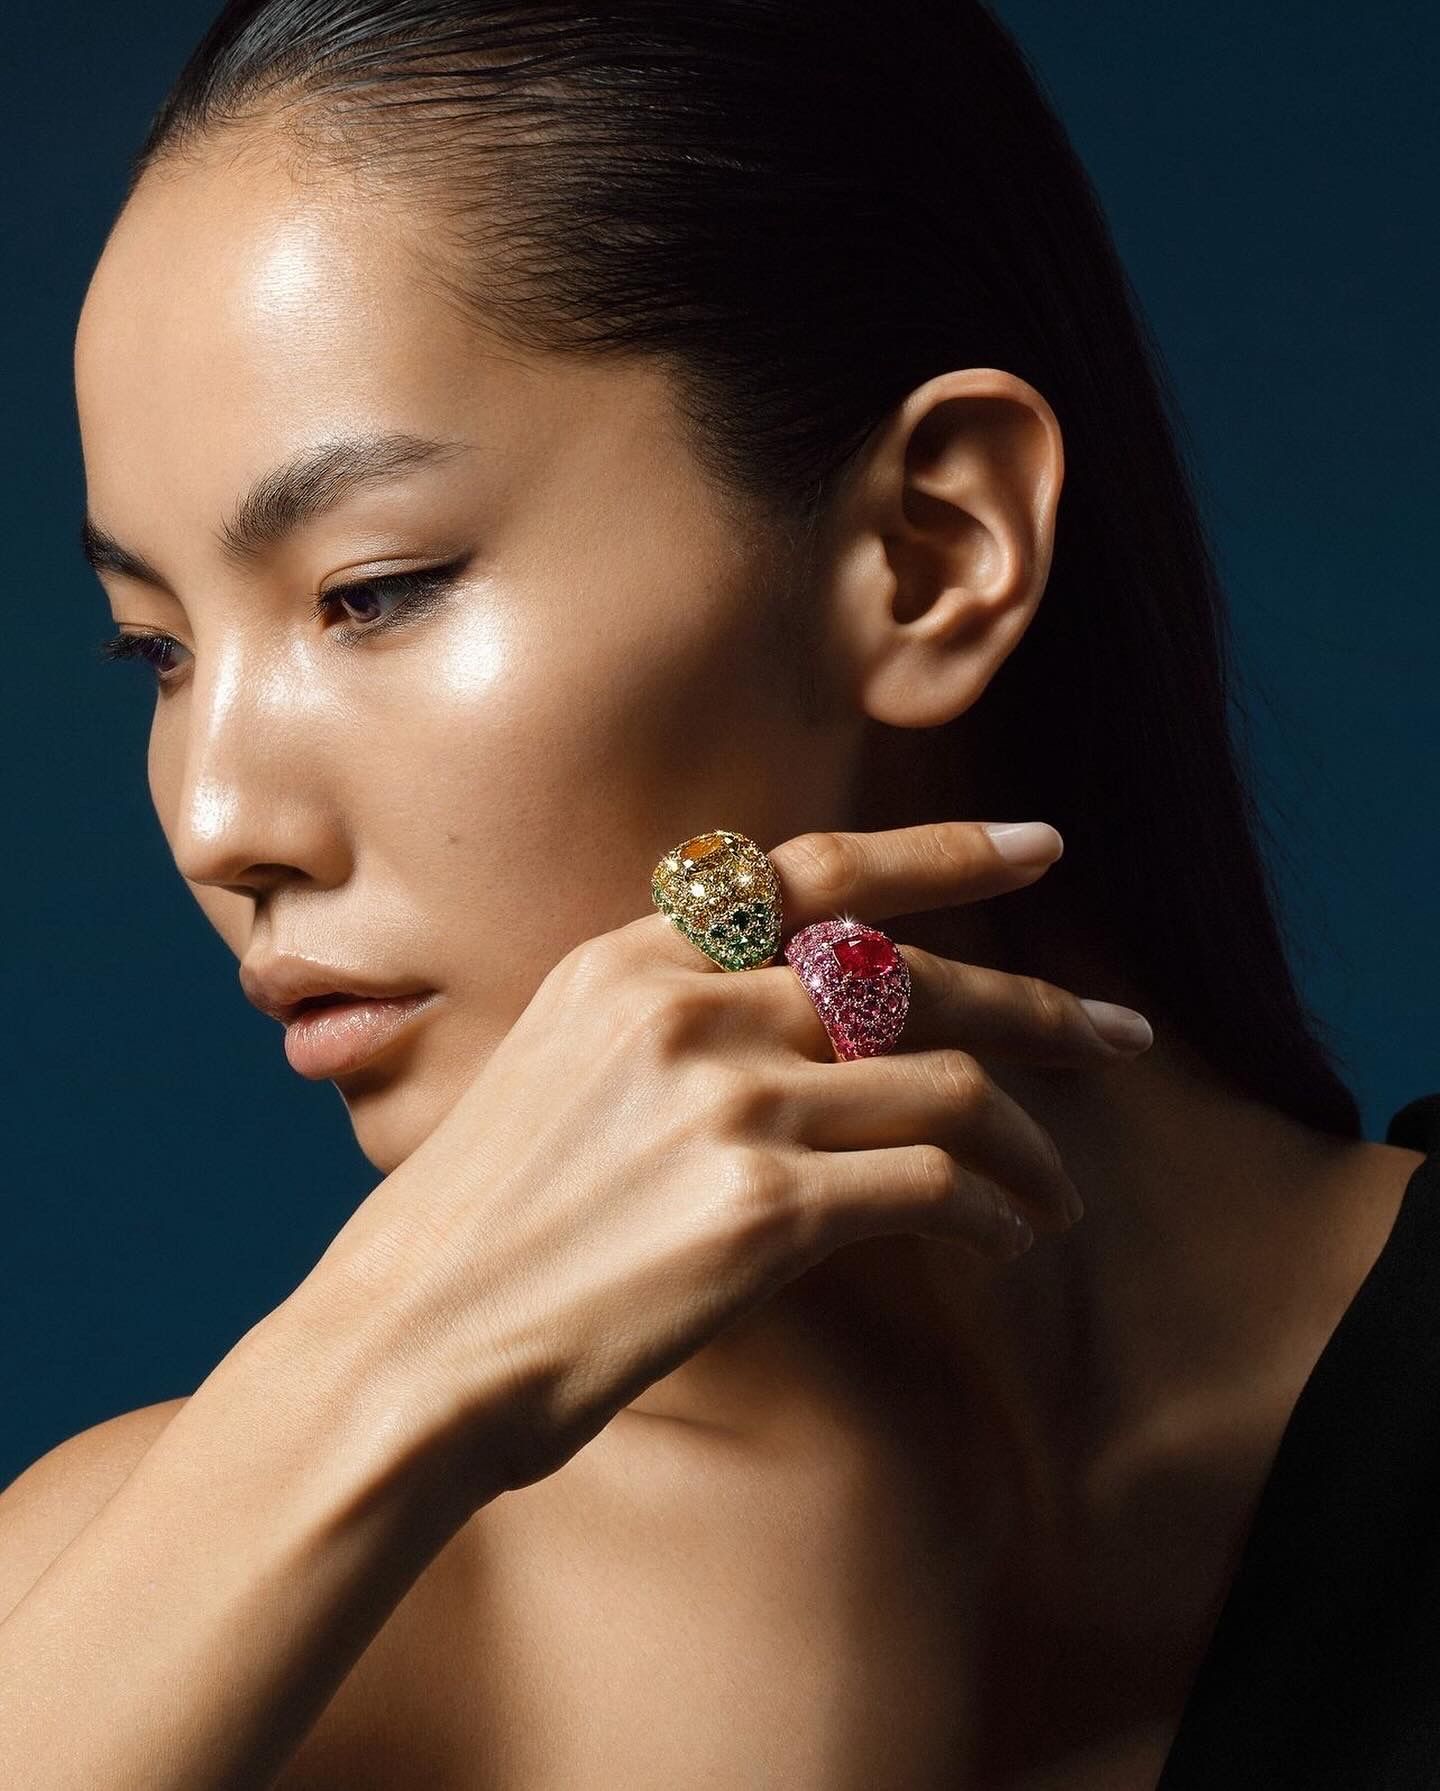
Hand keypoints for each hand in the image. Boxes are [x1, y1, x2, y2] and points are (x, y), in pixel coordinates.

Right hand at [300, 820, 1151, 1503]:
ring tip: (1056, 1194)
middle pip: (913, 976)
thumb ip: (670, 1025)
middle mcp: (688, 1005)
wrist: (405, 1349)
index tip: (1040, 845)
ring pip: (946, 1084)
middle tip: (1122, 1040)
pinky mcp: (763, 1206)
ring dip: (1025, 1146)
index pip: (816, 872)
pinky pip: (935, 1185)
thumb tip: (803, 1030)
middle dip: (1038, 1008)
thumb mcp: (554, 1073)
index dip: (944, 852)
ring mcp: (729, 1098)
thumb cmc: (478, 1233)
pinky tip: (1008, 1239)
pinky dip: (993, 1211)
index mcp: (631, 957)